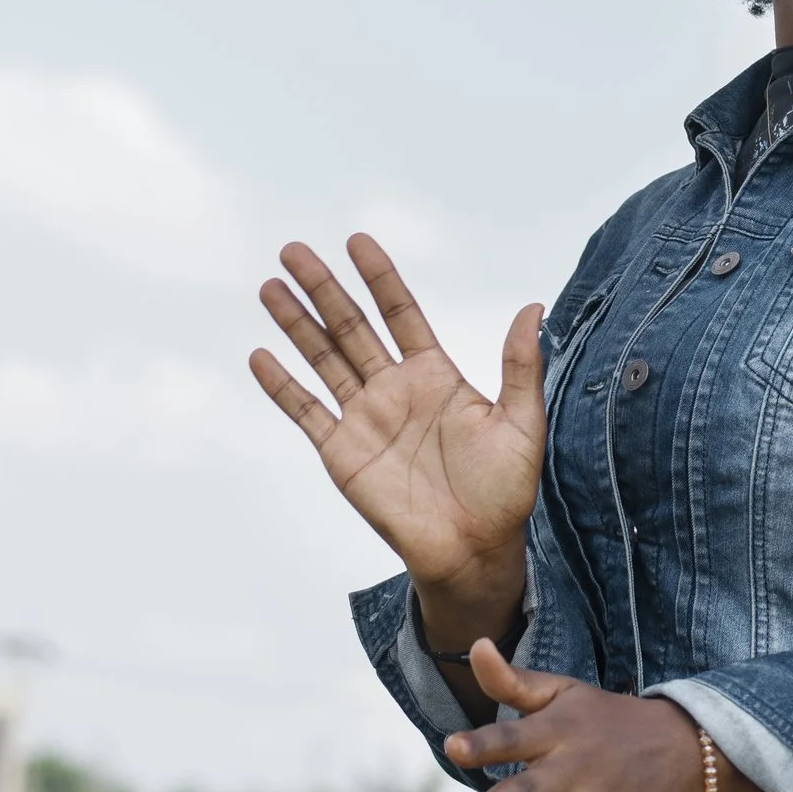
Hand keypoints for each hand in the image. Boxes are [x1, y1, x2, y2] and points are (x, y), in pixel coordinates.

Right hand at [250, 235, 543, 628]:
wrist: (474, 549)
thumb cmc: (504, 490)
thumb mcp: (521, 422)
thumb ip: (520, 366)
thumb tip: (533, 309)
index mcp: (436, 375)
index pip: (401, 313)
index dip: (380, 278)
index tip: (357, 241)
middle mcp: (395, 388)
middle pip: (352, 326)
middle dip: (324, 288)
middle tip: (294, 249)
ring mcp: (365, 418)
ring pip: (323, 359)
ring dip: (296, 324)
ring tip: (270, 287)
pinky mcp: (342, 452)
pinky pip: (306, 412)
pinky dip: (282, 386)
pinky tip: (260, 356)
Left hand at [448, 641, 757, 791]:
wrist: (689, 746)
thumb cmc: (610, 719)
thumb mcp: (566, 692)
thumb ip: (514, 680)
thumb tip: (474, 646)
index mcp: (559, 731)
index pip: (514, 734)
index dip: (484, 741)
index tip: (453, 746)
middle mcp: (578, 769)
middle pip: (533, 790)